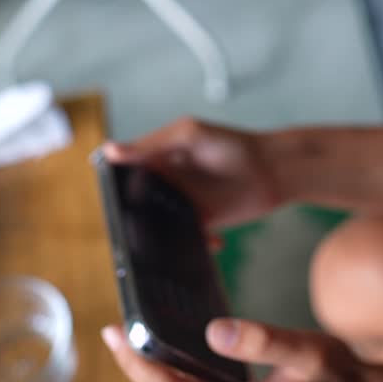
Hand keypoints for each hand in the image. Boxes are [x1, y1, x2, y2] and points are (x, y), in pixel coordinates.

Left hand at [101, 318, 377, 381]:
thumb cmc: (339, 377)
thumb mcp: (307, 349)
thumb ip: (260, 340)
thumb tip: (211, 332)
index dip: (137, 365)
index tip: (113, 335)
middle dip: (147, 362)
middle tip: (123, 323)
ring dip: (173, 370)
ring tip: (157, 333)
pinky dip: (193, 381)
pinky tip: (189, 357)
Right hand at [102, 117, 279, 230]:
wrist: (273, 169)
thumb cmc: (231, 144)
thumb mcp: (189, 136)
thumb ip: (152, 146)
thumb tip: (109, 150)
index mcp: (156, 159)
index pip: (124, 175)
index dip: (112, 188)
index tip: (109, 204)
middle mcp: (165, 184)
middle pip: (137, 205)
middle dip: (133, 219)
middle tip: (134, 233)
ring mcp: (182, 205)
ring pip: (159, 227)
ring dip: (160, 237)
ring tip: (168, 244)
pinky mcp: (201, 224)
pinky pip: (185, 240)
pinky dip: (193, 245)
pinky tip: (212, 241)